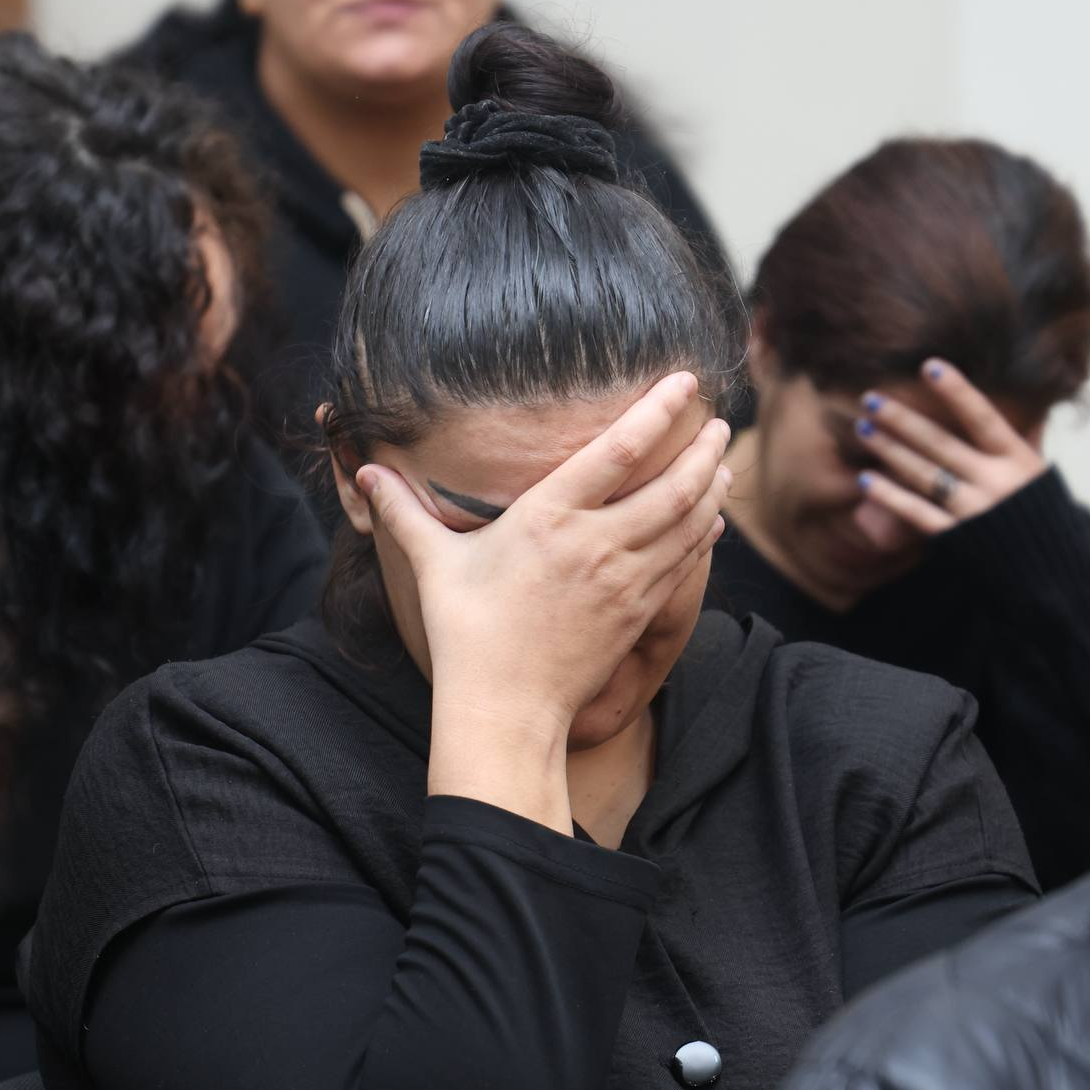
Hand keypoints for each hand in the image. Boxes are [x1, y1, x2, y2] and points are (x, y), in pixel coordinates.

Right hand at [358, 372, 728, 827]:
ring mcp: (624, 581)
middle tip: (721, 423)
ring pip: (690, 522)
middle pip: (674, 484)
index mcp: (548, 518)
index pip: (619, 450)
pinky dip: (704, 536)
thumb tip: (365, 471)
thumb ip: (404, 511)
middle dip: (704, 448)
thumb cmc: (466, 634)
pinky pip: (685, 564)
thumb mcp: (433, 565)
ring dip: (713, 487)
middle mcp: (596, 544)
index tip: (684, 382)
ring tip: (725, 460)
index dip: (658, 411)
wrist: (505, 707)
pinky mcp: (638, 614)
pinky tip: (712, 520)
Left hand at [851, 358, 1047, 538]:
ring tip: (863, 428)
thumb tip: (1028, 398)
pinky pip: (917, 513)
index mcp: (1019, 460)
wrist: (1053, 574)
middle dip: (903, 420)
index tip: (929, 366)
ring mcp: (976, 511)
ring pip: (924, 474)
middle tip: (871, 398)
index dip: (957, 392)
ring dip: (890, 449)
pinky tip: (866, 479)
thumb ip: (1027, 437)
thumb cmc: (1042, 515)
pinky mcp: (959, 538)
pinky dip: (890, 496)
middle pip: (941, 444)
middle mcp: (997, 482)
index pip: (983, 418)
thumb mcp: (1041, 473)